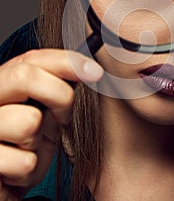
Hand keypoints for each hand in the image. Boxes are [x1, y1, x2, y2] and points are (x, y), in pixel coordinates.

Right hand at [0, 49, 102, 199]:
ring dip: (40, 141)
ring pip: (29, 121)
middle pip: (25, 77)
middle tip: (65, 116)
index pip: (32, 58)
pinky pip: (24, 161)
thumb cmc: (26, 144)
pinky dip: (31, 169)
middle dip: (60, 95)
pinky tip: (19, 170)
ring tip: (30, 148)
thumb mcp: (45, 112)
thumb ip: (56, 88)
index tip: (94, 71)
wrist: (5, 183)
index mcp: (3, 83)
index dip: (67, 61)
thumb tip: (88, 68)